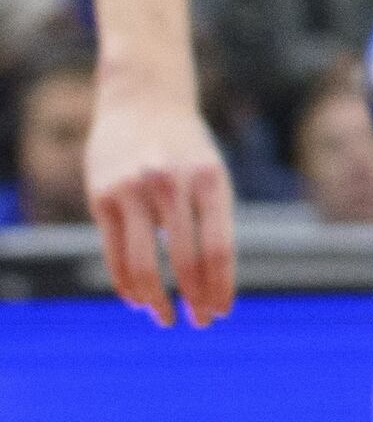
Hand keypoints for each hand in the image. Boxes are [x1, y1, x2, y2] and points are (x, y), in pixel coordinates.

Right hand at [85, 78, 234, 326]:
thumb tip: (212, 281)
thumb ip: (211, 221)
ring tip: (166, 317)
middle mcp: (172, 185)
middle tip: (199, 322)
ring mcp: (134, 190)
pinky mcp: (102, 196)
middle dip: (194, 297)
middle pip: (184, 260)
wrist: (144, 100)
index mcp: (210, 181)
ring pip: (143, 263)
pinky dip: (126, 283)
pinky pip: (113, 253)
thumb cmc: (187, 147)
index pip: (218, 249)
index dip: (219, 287)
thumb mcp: (211, 174)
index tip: (221, 313)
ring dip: (156, 299)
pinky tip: (137, 299)